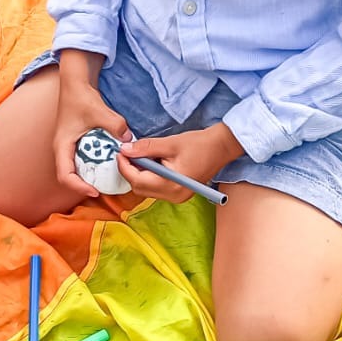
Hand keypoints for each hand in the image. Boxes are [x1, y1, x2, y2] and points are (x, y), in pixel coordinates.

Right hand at [52, 69, 131, 200]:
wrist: (75, 82)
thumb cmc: (80, 96)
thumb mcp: (99, 112)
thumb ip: (115, 126)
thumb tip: (129, 139)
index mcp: (62, 146)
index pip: (65, 175)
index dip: (79, 187)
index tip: (95, 191)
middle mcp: (62, 149)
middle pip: (70, 176)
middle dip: (85, 185)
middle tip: (104, 189)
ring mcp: (68, 146)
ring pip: (76, 169)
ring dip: (90, 176)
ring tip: (107, 179)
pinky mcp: (75, 142)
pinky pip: (83, 159)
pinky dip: (94, 164)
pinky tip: (108, 162)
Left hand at [119, 123, 241, 203]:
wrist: (222, 147)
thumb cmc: (199, 144)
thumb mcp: (170, 143)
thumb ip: (146, 148)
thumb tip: (125, 150)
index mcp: (171, 185)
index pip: (138, 180)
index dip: (124, 167)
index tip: (120, 153)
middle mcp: (174, 196)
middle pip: (140, 188)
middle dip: (130, 171)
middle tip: (128, 153)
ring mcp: (177, 197)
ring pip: (147, 189)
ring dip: (139, 174)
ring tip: (141, 156)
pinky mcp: (179, 194)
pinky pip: (156, 188)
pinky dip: (149, 177)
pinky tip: (152, 163)